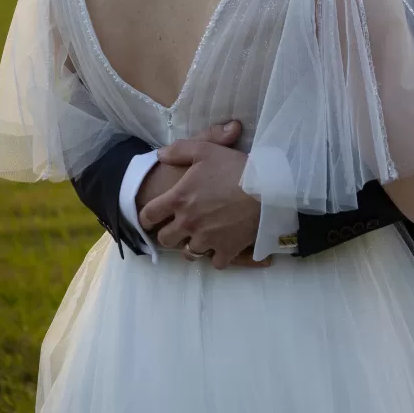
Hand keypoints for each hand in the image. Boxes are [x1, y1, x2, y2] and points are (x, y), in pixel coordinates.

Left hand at [138, 122, 266, 269]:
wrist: (267, 188)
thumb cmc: (234, 167)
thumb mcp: (205, 150)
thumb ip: (180, 150)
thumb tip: (160, 155)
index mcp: (179, 199)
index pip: (149, 215)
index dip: (146, 217)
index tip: (151, 219)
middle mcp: (188, 223)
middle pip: (165, 239)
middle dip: (169, 235)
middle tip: (178, 229)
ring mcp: (207, 239)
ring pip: (189, 253)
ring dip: (193, 246)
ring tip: (201, 239)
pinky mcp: (226, 250)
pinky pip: (216, 262)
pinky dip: (218, 257)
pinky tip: (222, 248)